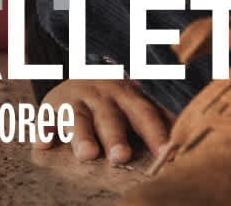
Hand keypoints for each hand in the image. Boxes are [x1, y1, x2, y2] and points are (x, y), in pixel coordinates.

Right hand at [35, 78, 172, 165]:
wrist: (79, 73)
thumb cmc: (114, 97)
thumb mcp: (135, 100)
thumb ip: (157, 114)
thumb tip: (187, 130)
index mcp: (127, 95)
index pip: (144, 114)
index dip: (155, 132)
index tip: (165, 153)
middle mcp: (102, 95)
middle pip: (110, 118)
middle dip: (116, 137)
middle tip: (121, 157)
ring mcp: (76, 100)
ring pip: (79, 118)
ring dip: (82, 136)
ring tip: (87, 155)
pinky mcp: (50, 106)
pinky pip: (45, 118)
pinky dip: (43, 129)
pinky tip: (43, 143)